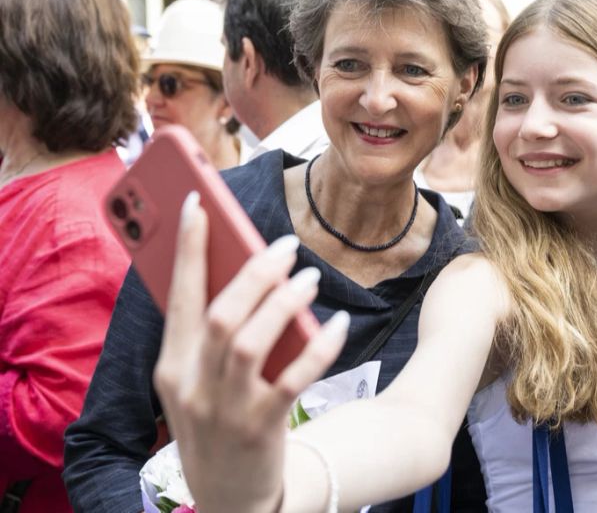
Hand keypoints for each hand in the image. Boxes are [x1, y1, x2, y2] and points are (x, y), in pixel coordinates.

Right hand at [154, 192, 347, 512]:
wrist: (230, 501)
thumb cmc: (217, 426)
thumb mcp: (197, 383)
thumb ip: (211, 336)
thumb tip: (246, 274)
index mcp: (170, 366)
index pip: (177, 296)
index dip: (187, 248)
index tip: (198, 203)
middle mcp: (190, 385)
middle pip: (220, 314)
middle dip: (252, 272)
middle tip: (285, 245)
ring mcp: (224, 409)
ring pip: (250, 341)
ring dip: (282, 302)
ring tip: (309, 276)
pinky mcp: (259, 429)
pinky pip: (292, 379)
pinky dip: (317, 348)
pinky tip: (338, 324)